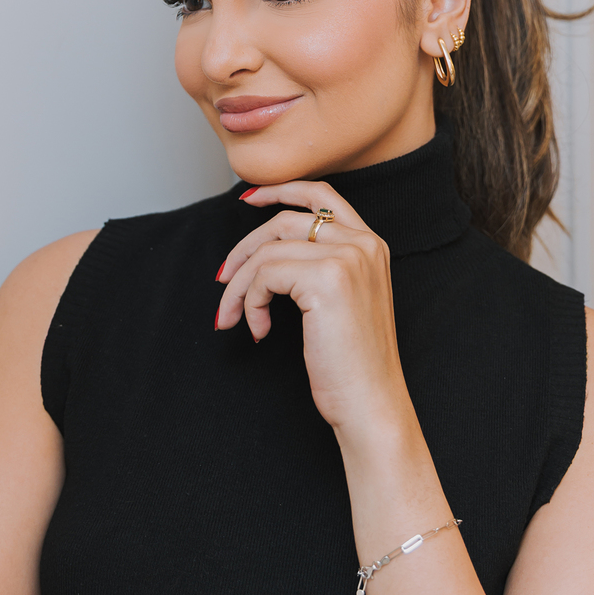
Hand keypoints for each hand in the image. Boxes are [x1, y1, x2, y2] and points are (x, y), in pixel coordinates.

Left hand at [216, 183, 413, 442]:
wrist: (371, 404)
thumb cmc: (353, 364)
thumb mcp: (343, 303)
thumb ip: (320, 267)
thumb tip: (263, 251)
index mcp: (371, 245)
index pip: (322, 194)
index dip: (280, 190)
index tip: (248, 200)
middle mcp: (363, 244)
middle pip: (284, 221)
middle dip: (244, 250)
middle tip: (222, 280)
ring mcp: (347, 258)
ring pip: (268, 251)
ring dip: (239, 286)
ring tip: (233, 317)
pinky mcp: (326, 279)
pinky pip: (265, 275)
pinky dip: (249, 303)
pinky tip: (259, 331)